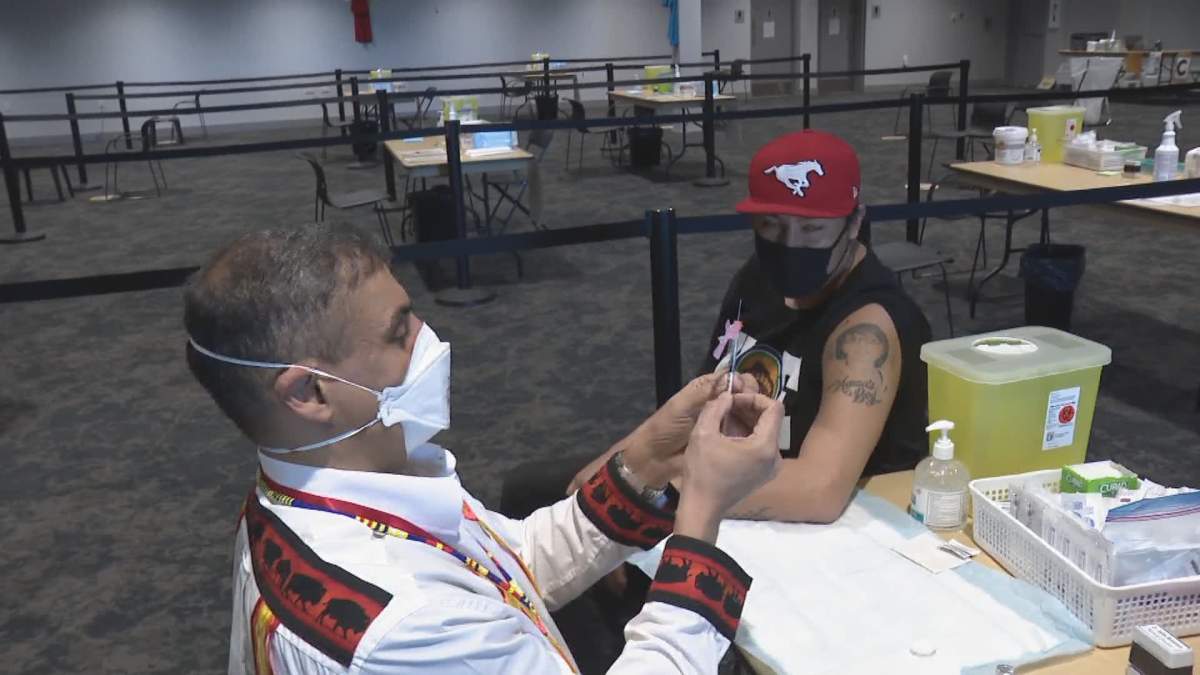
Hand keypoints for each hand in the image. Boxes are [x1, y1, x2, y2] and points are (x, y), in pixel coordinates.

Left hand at [622, 370, 758, 486]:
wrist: (655, 458)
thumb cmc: (665, 428)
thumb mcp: (682, 405)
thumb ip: (704, 391)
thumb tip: (731, 376)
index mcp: (704, 390)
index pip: (730, 379)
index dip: (741, 381)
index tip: (747, 390)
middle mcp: (716, 404)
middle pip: (741, 394)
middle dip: (750, 396)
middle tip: (754, 406)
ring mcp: (722, 423)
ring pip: (744, 412)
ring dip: (753, 413)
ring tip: (759, 419)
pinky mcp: (725, 440)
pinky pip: (741, 431)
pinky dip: (750, 430)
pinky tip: (756, 433)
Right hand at [674, 392, 783, 542]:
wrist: (702, 507)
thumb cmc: (702, 472)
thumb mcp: (703, 433)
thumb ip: (716, 407)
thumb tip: (727, 395)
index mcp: (765, 446)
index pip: (774, 408)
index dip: (754, 398)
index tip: (733, 400)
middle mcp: (775, 457)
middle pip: (770, 419)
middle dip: (749, 408)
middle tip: (726, 406)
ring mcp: (771, 467)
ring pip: (765, 431)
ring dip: (747, 421)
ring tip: (723, 418)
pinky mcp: (764, 473)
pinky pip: (761, 445)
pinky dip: (747, 435)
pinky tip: (727, 434)